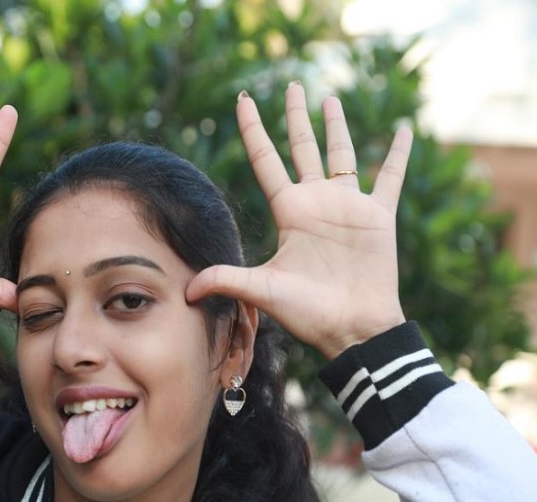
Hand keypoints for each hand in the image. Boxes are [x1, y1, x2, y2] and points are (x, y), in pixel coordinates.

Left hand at [187, 82, 412, 358]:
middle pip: (302, 147)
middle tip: (291, 85)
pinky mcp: (378, 217)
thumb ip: (226, 280)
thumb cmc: (307, 313)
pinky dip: (398, 154)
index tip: (242, 100)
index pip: (265, 159)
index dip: (253, 129)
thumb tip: (185, 292)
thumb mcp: (262, 290)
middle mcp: (315, 202)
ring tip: (330, 98)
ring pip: (341, 153)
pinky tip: (403, 130)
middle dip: (296, 116)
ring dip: (337, 126)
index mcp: (288, 211)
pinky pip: (390, 177)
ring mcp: (347, 207)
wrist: (351, 329)